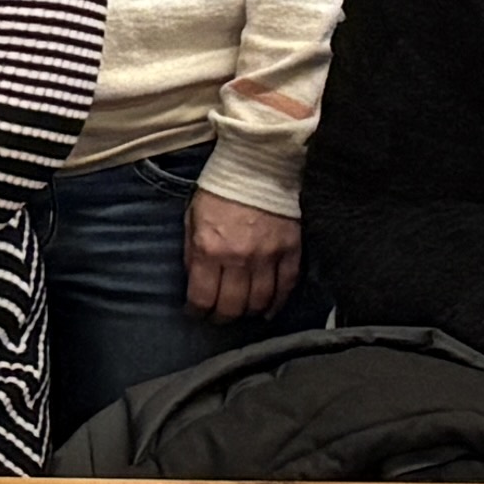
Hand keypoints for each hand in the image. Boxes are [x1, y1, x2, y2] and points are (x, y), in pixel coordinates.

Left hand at [184, 188, 306, 323]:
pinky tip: (269, 310)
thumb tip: (196, 283)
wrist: (257, 165)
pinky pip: (286, 287)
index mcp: (209, 248)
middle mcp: (239, 258)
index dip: (197, 312)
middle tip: (219, 317)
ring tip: (242, 313)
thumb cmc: (219, 191)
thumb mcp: (192, 219)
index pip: (202, 297)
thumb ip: (193, 253)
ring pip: (260, 301)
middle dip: (222, 317)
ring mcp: (268, 256)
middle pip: (232, 306)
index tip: (195, 313)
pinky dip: (277, 303)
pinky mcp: (291, 251)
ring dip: (248, 313)